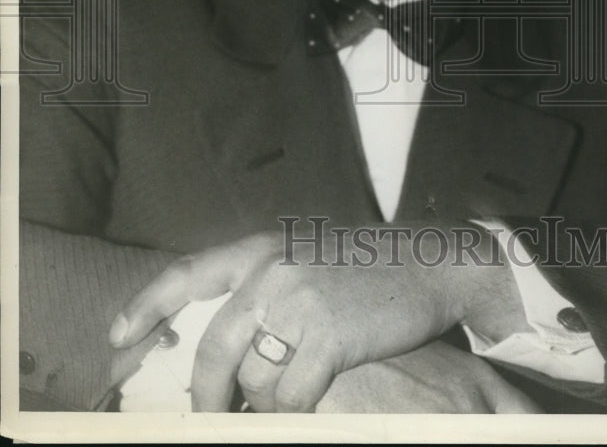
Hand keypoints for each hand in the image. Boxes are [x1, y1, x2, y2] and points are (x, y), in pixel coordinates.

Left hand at [110, 222, 523, 411]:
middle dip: (204, 394)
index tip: (118, 335)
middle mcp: (272, 269)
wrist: (430, 263)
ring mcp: (299, 301)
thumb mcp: (309, 254)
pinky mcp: (328, 336)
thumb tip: (226, 332)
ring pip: (252, 378)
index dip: (147, 305)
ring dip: (260, 403)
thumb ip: (266, 280)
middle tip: (206, 418)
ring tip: (282, 402)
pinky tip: (305, 408)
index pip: (189, 274)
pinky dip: (291, 413)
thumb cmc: (369, 265)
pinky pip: (289, 397)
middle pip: (212, 347)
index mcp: (264, 247)